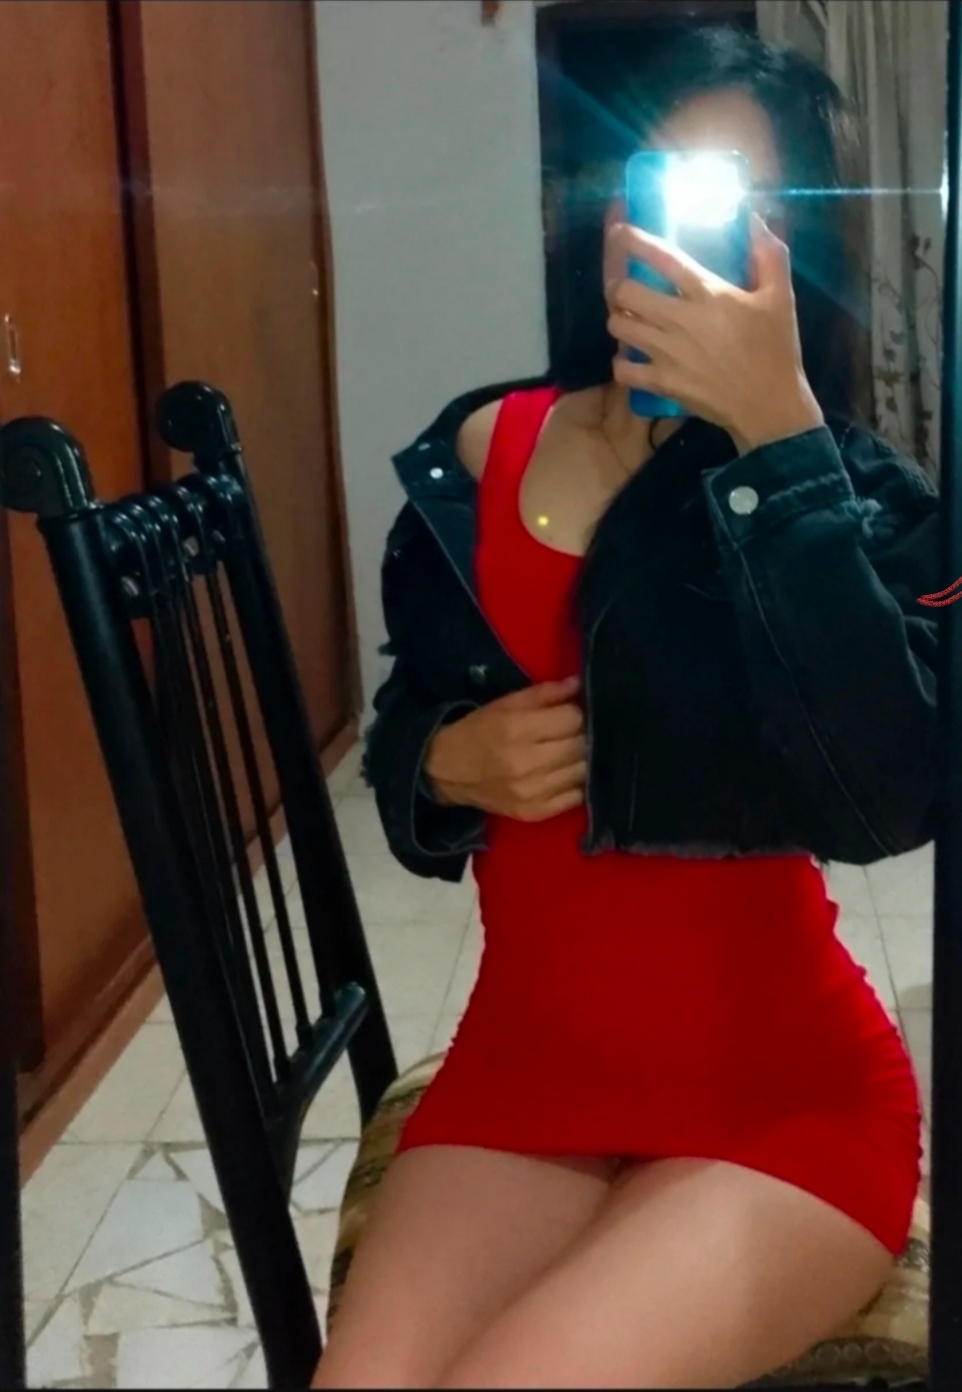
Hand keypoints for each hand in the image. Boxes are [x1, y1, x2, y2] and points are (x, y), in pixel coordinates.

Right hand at [424, 677, 586, 820]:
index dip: (575, 713)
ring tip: (570, 752)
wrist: (447, 771)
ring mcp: (532, 793)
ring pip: (582, 772)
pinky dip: (576, 784)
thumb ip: (545, 693)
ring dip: (582, 759)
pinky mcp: (534, 813)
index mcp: (517, 730)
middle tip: (572, 732)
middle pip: (580, 745)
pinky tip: (565, 773)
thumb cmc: (478, 731)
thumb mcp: (506, 704)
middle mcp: (526, 763)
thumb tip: (579, 684)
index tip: (570, 713)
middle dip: (582, 735)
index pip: (572, 719)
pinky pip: (575, 797)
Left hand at [605, 214, 824, 453]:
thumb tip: (754, 220)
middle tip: (625, 290)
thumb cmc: (775, 349)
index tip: (619, 232)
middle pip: (625, 293)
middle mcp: (679, 319)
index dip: (635, 241)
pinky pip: (622, 369)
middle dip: (619, 287)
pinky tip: (631, 359)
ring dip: (618, 320)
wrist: (768, 405)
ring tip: (628, 321)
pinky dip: (621, 363)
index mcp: (707, 293)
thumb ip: (769, 254)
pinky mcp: (661, 382)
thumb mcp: (781, 296)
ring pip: (618, 327)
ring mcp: (666, 352)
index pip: (663, 258)